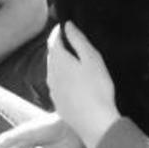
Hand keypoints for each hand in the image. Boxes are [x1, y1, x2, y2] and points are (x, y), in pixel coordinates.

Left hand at [47, 22, 119, 147]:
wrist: (95, 122)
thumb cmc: (97, 88)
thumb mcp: (92, 58)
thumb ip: (78, 40)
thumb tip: (67, 25)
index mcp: (58, 60)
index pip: (53, 40)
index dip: (58, 32)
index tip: (65, 26)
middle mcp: (51, 74)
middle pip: (52, 55)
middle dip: (59, 47)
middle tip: (70, 41)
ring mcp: (53, 90)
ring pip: (53, 71)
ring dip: (60, 63)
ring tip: (73, 60)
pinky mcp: (58, 103)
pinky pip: (57, 85)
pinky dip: (63, 78)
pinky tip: (74, 82)